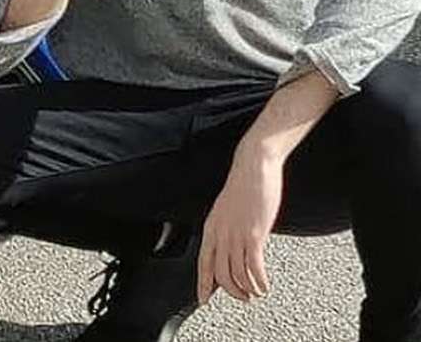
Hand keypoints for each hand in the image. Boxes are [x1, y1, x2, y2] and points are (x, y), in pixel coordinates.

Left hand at [198, 155, 283, 304]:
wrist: (253, 168)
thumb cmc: (244, 187)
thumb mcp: (227, 211)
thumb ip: (226, 230)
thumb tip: (230, 249)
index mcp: (211, 228)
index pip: (202, 263)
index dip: (202, 284)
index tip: (203, 299)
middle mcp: (220, 234)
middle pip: (220, 274)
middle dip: (232, 291)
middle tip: (244, 297)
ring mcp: (236, 235)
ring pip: (237, 274)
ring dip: (248, 289)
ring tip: (257, 292)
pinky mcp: (253, 234)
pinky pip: (253, 267)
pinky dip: (260, 281)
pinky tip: (265, 285)